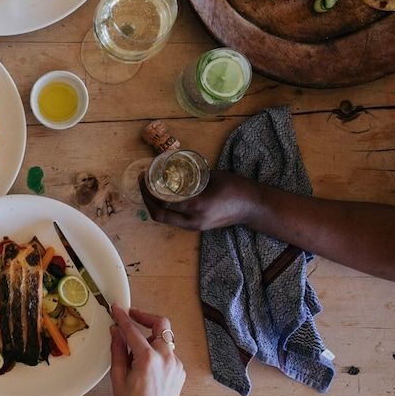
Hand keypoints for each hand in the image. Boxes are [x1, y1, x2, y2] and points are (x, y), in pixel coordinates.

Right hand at [110, 305, 185, 395]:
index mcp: (148, 359)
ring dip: (151, 337)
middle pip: (161, 324)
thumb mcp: (118, 376)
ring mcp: (176, 366)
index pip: (133, 330)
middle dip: (146, 317)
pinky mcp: (180, 372)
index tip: (117, 310)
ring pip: (165, 339)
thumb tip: (116, 331)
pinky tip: (146, 363)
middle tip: (133, 317)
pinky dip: (157, 351)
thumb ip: (117, 349)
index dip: (123, 317)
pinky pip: (169, 353)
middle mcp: (166, 359)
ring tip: (136, 348)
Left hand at [143, 169, 260, 230]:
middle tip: (142, 182)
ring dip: (154, 205)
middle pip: (159, 214)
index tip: (144, 175)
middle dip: (146, 199)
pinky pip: (174, 220)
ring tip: (149, 188)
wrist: (253, 207)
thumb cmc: (236, 187)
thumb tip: (174, 167)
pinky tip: (162, 197)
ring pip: (165, 219)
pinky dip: (165, 209)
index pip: (164, 201)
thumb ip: (193, 175)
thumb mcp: (212, 176)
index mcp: (196, 206)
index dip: (149, 189)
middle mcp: (193, 220)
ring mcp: (194, 227)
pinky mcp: (197, 228)